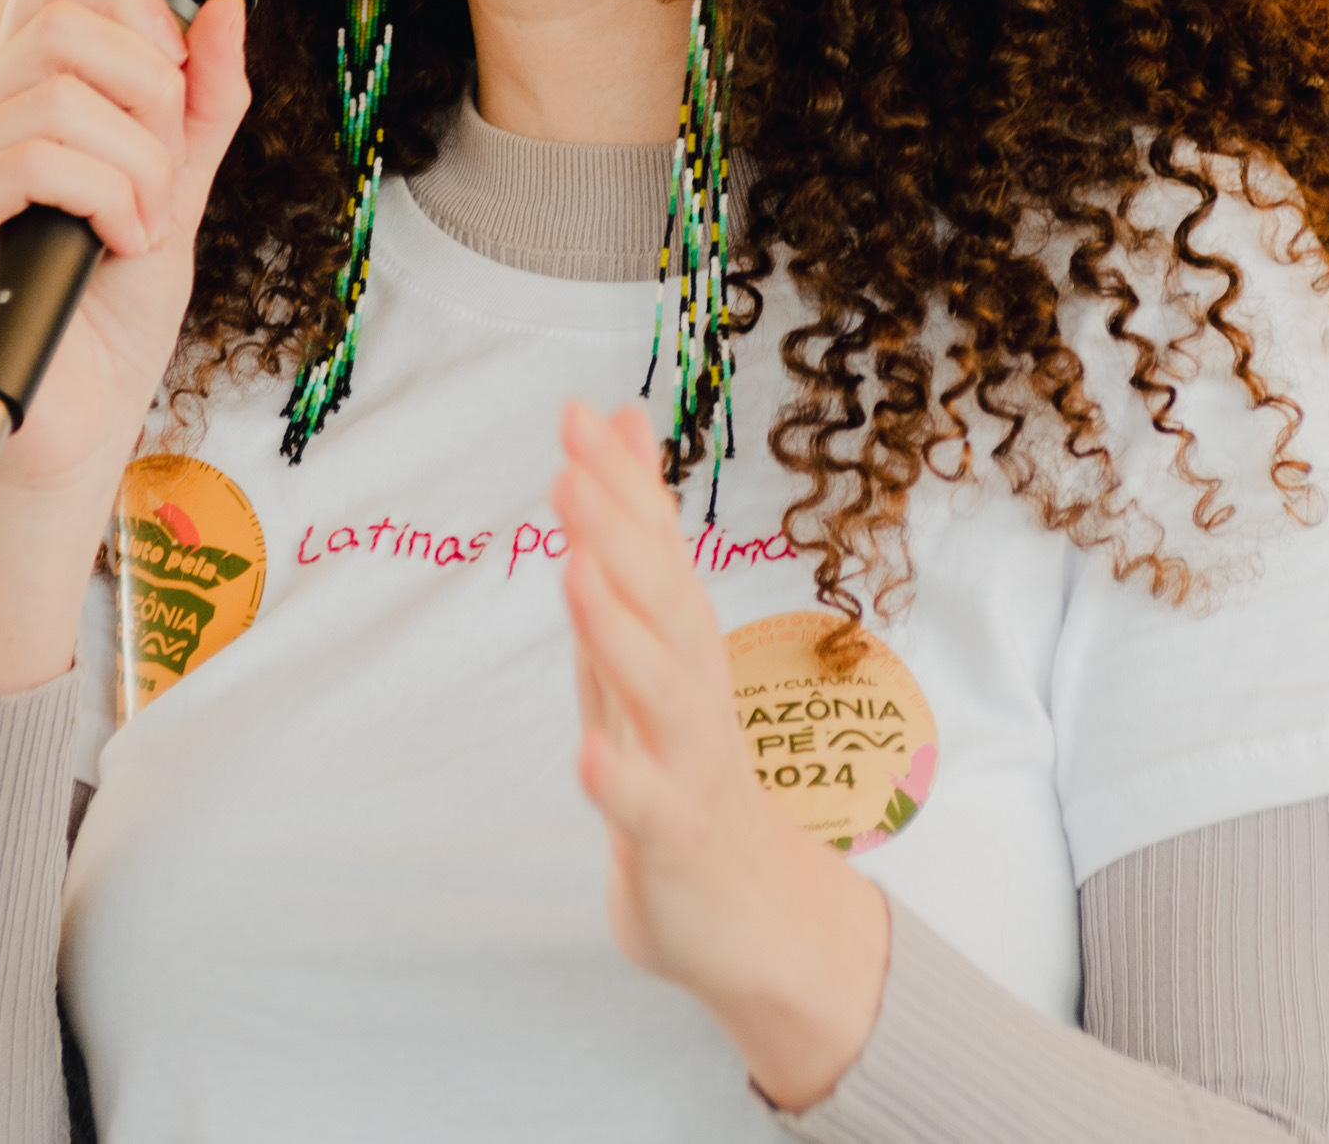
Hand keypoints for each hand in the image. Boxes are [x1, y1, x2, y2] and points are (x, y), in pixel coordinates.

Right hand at [0, 0, 249, 686]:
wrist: (82, 436)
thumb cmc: (114, 326)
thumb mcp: (178, 194)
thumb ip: (200, 107)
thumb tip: (226, 6)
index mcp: (7, 108)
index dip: (134, 11)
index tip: (175, 96)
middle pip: (66, 28)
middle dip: (153, 100)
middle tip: (162, 185)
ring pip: (57, 99)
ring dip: (137, 167)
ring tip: (141, 231)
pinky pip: (31, 159)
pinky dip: (106, 196)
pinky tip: (116, 246)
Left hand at [555, 402, 889, 1109]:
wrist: (754, 917)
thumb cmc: (682, 770)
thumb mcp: (649, 653)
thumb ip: (630, 546)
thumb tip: (618, 429)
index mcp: (680, 647)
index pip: (653, 552)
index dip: (620, 485)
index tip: (579, 412)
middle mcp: (692, 692)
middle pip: (664, 603)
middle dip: (620, 532)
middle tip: (574, 465)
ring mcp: (689, 765)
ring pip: (661, 692)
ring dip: (619, 630)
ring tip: (577, 570)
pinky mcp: (674, 840)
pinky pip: (648, 808)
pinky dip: (622, 779)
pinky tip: (590, 754)